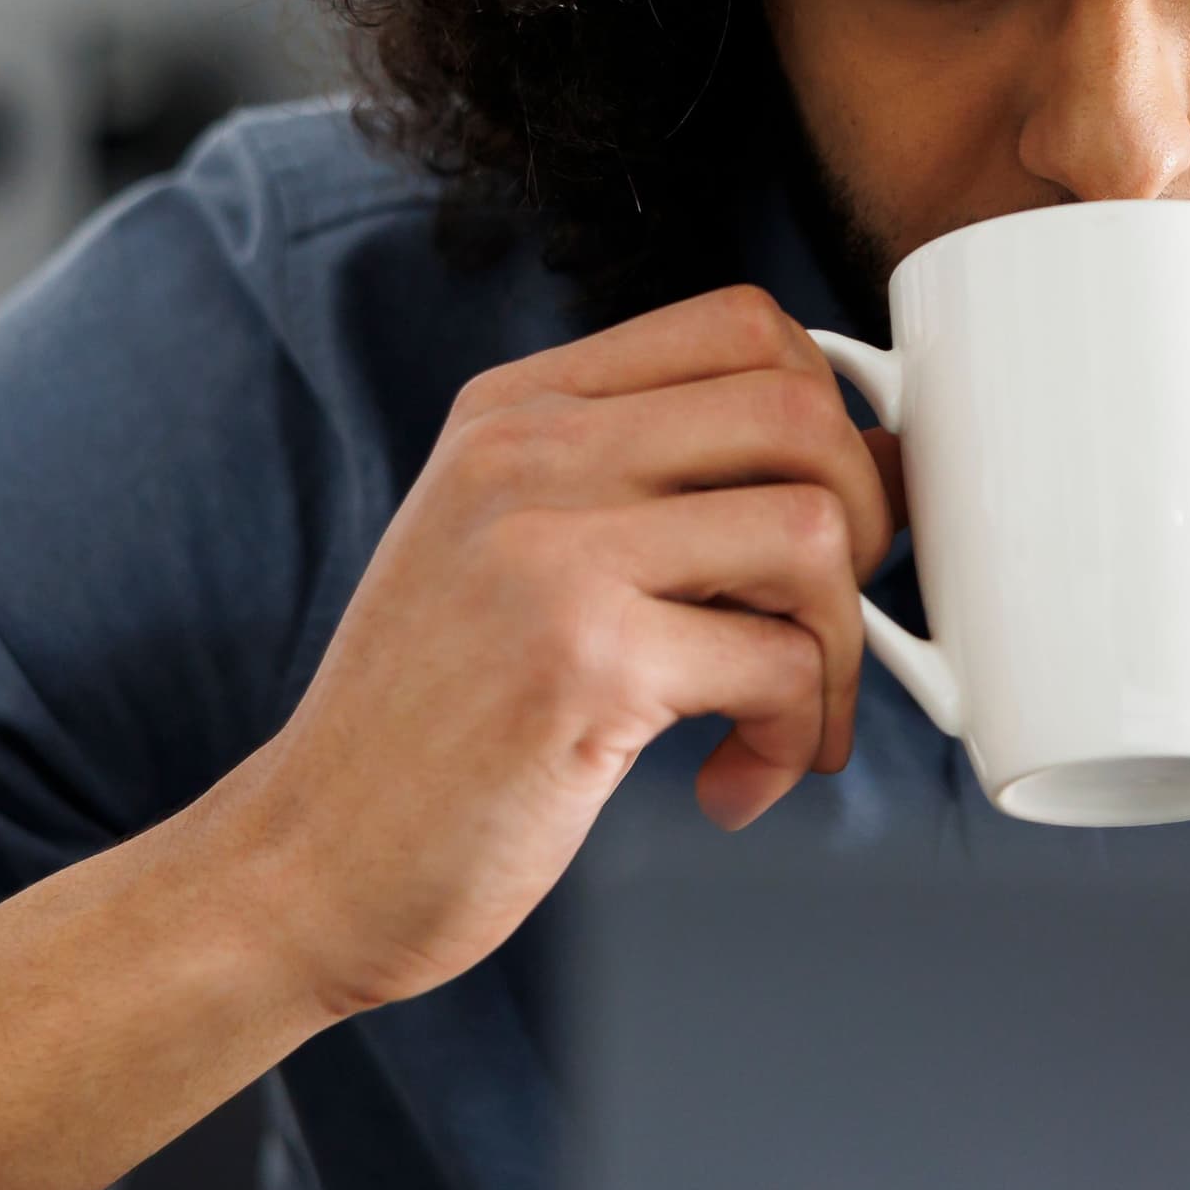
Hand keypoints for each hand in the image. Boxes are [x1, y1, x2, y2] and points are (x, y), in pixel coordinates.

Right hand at [191, 285, 901, 1017]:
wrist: (307, 864)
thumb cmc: (440, 727)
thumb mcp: (520, 555)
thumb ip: (660, 491)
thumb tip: (882, 465)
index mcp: (516, 411)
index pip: (742, 326)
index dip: (829, 416)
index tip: (825, 517)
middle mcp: (528, 455)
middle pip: (800, 409)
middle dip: (861, 527)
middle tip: (820, 627)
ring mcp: (549, 550)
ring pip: (813, 528)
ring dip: (838, 649)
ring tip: (783, 722)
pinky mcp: (583, 663)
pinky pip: (781, 664)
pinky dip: (792, 739)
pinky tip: (731, 783)